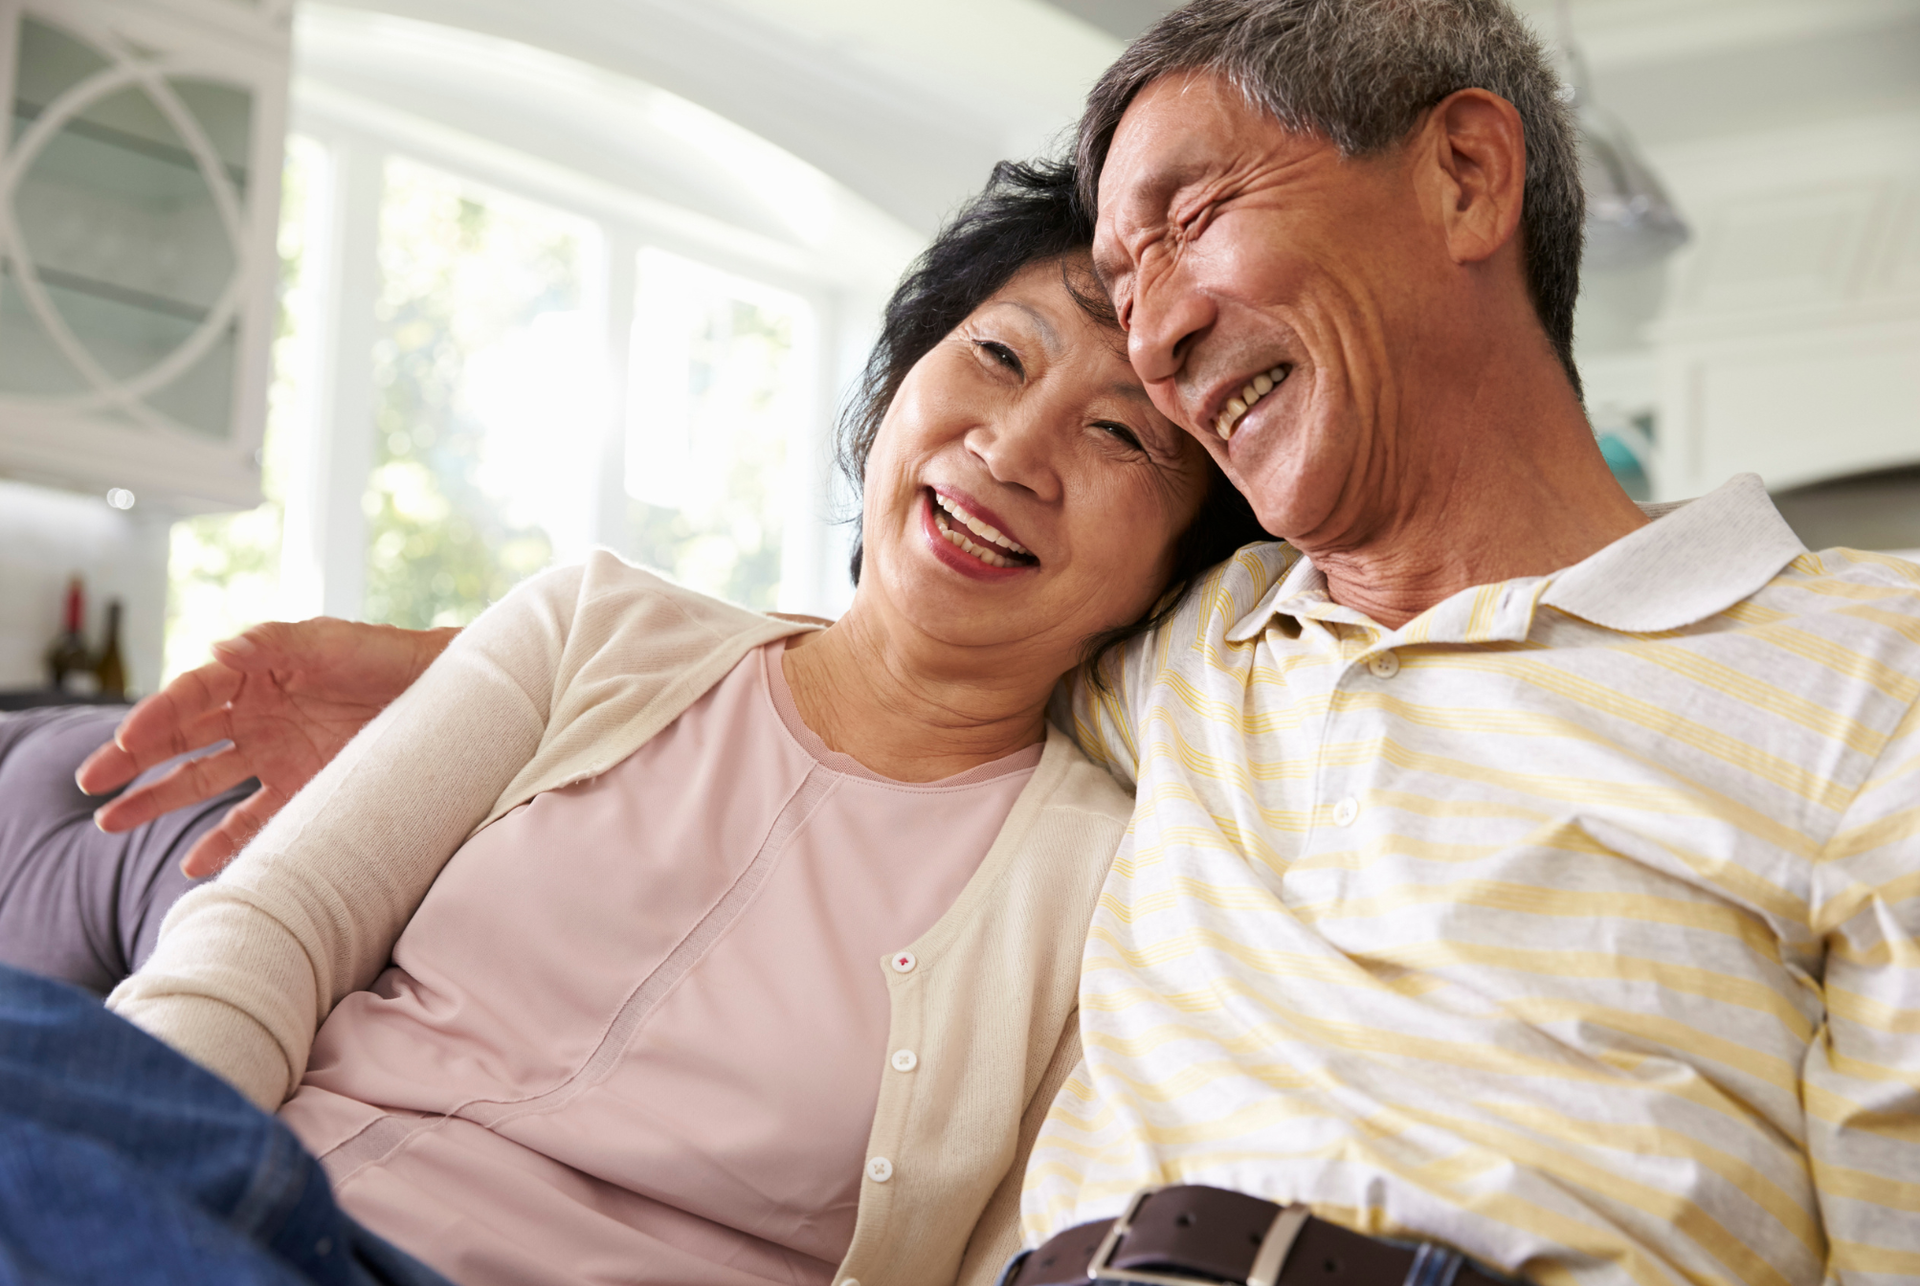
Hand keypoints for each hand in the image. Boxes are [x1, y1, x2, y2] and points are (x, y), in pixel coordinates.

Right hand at [77, 619, 459, 876]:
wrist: (443, 696)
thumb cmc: (384, 657)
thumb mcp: (331, 642)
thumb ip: (277, 644)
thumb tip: (221, 648)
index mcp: (253, 672)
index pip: (191, 695)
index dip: (156, 716)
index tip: (125, 740)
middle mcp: (255, 715)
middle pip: (181, 740)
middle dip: (133, 761)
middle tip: (92, 784)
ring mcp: (275, 755)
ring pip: (202, 782)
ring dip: (158, 801)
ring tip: (112, 823)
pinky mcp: (303, 790)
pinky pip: (253, 820)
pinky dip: (223, 842)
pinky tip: (192, 864)